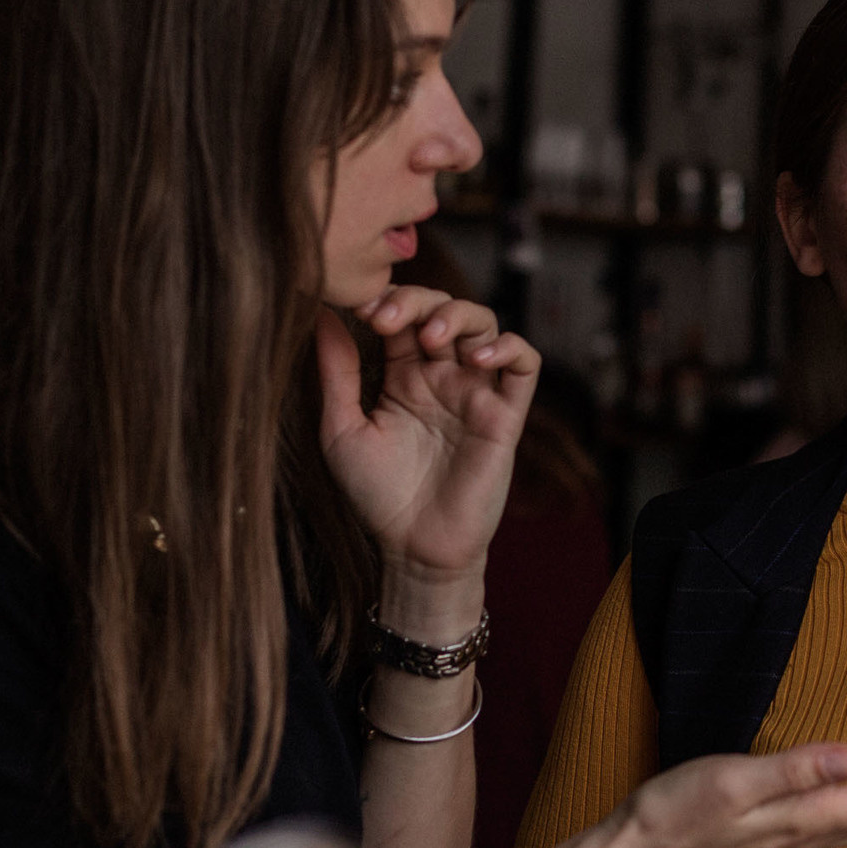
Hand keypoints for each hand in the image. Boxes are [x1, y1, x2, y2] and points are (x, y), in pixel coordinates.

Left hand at [315, 287, 540, 628]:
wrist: (414, 547)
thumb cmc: (376, 495)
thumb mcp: (342, 429)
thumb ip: (336, 373)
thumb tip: (321, 315)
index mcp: (403, 375)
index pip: (402, 315)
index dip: (386, 300)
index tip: (359, 308)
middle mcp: (442, 376)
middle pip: (443, 308)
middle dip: (417, 301)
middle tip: (388, 319)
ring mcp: (476, 392)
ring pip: (485, 324)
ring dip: (460, 316)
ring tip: (434, 337)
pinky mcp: (506, 414)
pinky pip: (525, 365)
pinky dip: (509, 347)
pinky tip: (479, 358)